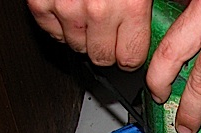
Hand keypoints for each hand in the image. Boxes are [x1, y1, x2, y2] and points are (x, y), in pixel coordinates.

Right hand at [27, 0, 151, 69]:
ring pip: (77, 47)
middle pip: (103, 58)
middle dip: (107, 49)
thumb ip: (146, 10)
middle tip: (109, 30)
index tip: (129, 51)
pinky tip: (68, 9)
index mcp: (131, 3)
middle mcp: (99, 9)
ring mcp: (67, 8)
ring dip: (83, 36)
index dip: (131, 56)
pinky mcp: (41, 2)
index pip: (131, 58)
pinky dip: (58, 24)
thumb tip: (159, 33)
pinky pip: (51, 31)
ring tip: (88, 14)